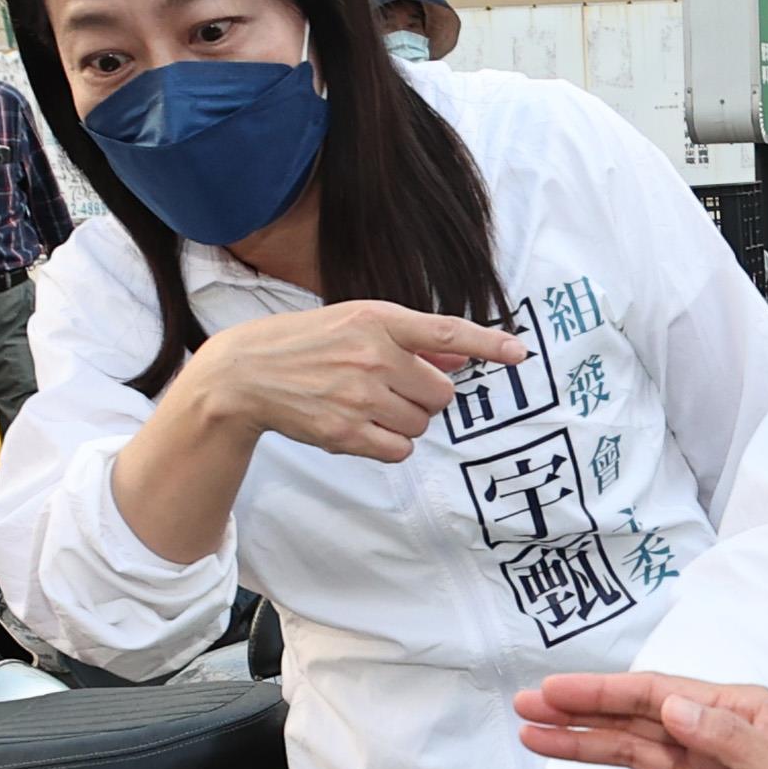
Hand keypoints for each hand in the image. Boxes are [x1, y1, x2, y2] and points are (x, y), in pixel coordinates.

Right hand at [178, 303, 531, 464]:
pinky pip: (399, 449)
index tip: (520, 353)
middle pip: (441, 395)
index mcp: (378, 319)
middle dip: (424, 397)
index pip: (447, 330)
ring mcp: (359, 395)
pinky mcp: (345, 431)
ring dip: (405, 422)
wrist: (248, 372)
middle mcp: (373, 355)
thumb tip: (460, 356)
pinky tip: (361, 427)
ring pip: (421, 424)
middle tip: (390, 389)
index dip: (487, 344)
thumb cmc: (309, 344)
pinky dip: (389, 444)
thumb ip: (411, 340)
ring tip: (368, 405)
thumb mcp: (357, 323)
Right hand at [510, 673, 767, 768]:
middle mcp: (717, 736)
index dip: (600, 692)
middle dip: (579, 715)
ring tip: (536, 742)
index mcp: (735, 711)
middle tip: (525, 710)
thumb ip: (727, 738)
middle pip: (634, 721)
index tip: (553, 689)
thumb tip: (672, 706)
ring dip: (588, 752)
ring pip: (636, 759)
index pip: (654, 694)